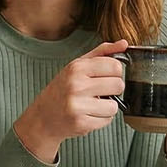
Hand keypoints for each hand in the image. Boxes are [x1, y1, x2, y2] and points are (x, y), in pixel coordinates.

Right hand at [13, 40, 129, 163]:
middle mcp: (76, 85)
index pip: (115, 65)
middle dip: (113, 90)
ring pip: (115, 106)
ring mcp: (78, 106)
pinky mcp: (81, 123)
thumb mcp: (77, 66)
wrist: (42, 117)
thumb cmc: (62, 89)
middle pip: (118, 85)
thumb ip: (101, 52)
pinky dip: (101, 119)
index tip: (106, 76)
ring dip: (108, 106)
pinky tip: (89, 115)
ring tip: (93, 104)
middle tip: (100, 92)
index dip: (115, 72)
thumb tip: (124, 44)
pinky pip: (107, 120)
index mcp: (77, 68)